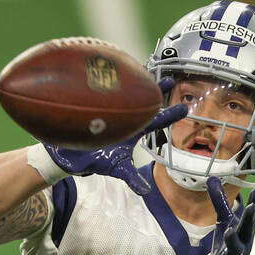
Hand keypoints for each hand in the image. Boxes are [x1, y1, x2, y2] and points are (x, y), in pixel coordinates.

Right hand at [43, 78, 185, 195]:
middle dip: (158, 90)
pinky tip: (114, 63)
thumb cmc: (95, 161)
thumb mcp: (116, 168)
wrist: (69, 155)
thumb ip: (131, 177)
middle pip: (145, 102)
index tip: (185, 108)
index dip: (170, 115)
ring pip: (128, 91)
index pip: (156, 122)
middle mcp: (126, 119)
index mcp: (134, 132)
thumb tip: (146, 192)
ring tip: (148, 66)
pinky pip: (105, 88)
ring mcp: (111, 111)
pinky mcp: (95, 105)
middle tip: (172, 79)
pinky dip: (111, 78)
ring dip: (138, 79)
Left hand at [188, 177, 254, 254]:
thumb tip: (213, 179)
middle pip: (248, 228)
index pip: (251, 216)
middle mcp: (244, 242)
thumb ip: (221, 203)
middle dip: (249, 217)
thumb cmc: (231, 245)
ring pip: (236, 247)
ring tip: (228, 230)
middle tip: (251, 206)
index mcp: (245, 231)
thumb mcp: (226, 223)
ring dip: (233, 238)